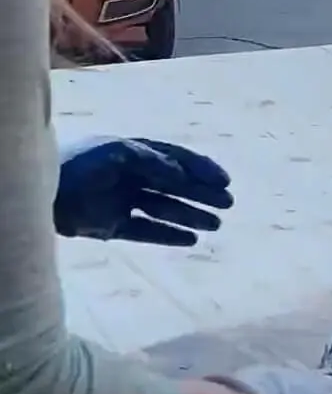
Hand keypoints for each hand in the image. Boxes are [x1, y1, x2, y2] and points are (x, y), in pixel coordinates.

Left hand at [55, 137, 232, 245]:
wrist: (41, 193)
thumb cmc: (79, 165)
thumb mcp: (117, 153)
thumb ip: (151, 160)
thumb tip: (181, 172)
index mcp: (133, 153)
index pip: (175, 159)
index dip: (200, 168)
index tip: (224, 181)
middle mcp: (130, 176)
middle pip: (174, 185)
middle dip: (202, 194)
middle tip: (228, 204)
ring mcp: (121, 202)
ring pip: (164, 209)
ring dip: (190, 215)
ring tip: (216, 225)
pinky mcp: (111, 226)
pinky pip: (146, 231)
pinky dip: (167, 235)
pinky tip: (190, 240)